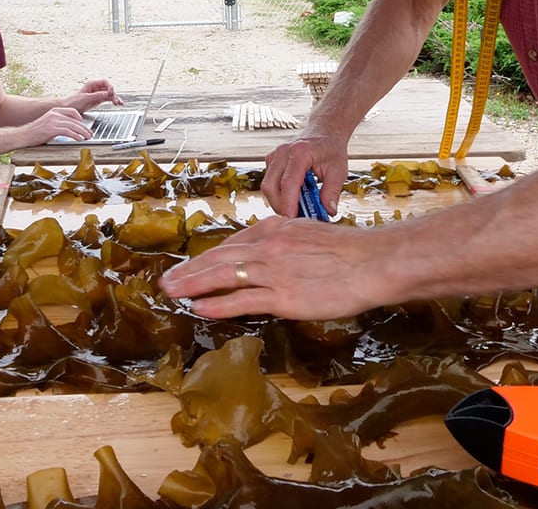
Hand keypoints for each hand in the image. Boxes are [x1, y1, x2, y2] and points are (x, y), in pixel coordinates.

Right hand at [25, 106, 92, 145]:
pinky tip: (79, 139)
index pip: (73, 112)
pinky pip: (68, 131)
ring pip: (74, 125)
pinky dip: (76, 136)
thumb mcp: (48, 123)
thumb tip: (70, 129)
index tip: (85, 125)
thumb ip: (58, 123)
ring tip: (87, 137)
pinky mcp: (52, 129)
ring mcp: (53, 121)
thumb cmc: (35, 132)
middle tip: (90, 133)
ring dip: (83, 132)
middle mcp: (55, 114)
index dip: (81, 119)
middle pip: (75, 119)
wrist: (23, 135)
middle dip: (84, 127)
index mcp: (54, 111)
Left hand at [61, 79, 119, 111]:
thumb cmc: (73, 102)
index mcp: (91, 84)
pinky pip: (108, 99)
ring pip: (109, 94)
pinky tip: (117, 103)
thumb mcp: (86, 98)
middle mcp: (95, 88)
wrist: (67, 109)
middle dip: (113, 93)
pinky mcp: (98, 100)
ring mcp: (97, 94)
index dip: (110, 86)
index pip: (104, 81)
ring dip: (115, 98)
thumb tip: (107, 94)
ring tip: (119, 103)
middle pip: (108, 88)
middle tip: (116, 100)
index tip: (111, 92)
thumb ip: (97, 96)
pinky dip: (112, 101)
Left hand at [158, 216, 389, 319]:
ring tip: (171, 292)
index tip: (192, 266)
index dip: (208, 257)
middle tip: (166, 280)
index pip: (233, 244)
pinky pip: (240, 300)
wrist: (371, 261)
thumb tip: (268, 255)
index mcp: (274, 229)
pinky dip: (216, 304)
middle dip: (189, 269)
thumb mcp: (308, 234)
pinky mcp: (282, 296)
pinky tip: (198, 308)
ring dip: (192, 284)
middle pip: (218, 258)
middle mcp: (268, 246)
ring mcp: (273, 271)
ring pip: (222, 276)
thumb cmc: (348, 251)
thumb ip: (284, 242)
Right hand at [261, 130, 347, 216]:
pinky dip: (278, 194)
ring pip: (267, 186)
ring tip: (297, 208)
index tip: (291, 219)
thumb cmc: (330, 148)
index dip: (288, 204)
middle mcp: (282, 152)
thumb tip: (328, 211)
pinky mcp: (271, 161)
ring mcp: (274, 156)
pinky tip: (293, 197)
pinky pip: (269, 182)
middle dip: (281, 206)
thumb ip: (332, 191)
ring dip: (279, 201)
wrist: (324, 131)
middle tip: (297, 218)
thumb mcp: (338, 170)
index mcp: (300, 152)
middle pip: (271, 186)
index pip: (288, 183)